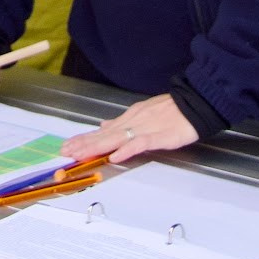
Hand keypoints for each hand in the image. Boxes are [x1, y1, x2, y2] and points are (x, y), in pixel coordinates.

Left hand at [61, 95, 198, 166]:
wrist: (194, 102)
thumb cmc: (172, 110)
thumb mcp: (143, 113)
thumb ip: (122, 122)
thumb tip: (104, 126)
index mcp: (129, 119)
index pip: (102, 131)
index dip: (84, 139)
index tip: (68, 146)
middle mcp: (132, 122)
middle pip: (104, 136)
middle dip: (83, 145)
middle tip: (65, 152)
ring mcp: (145, 129)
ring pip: (116, 139)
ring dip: (96, 147)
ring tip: (80, 154)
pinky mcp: (159, 136)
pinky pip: (140, 144)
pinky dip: (127, 150)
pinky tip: (116, 156)